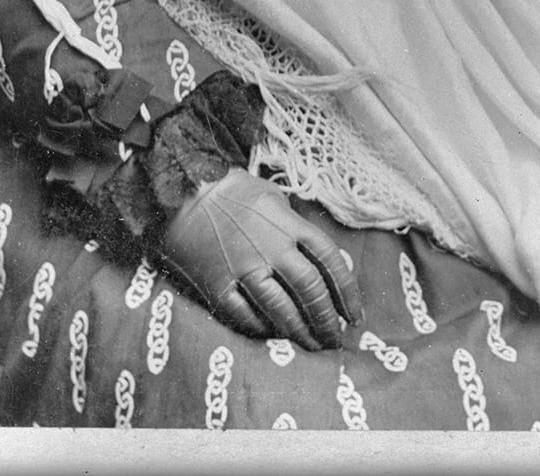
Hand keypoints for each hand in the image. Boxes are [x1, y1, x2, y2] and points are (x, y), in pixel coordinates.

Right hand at [160, 166, 361, 348]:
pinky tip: (274, 336)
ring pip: (280, 309)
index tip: (355, 316)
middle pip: (309, 289)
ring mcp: (242, 267)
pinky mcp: (216, 284)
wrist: (185, 191)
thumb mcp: (274, 197)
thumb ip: (297, 226)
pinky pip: (244, 316)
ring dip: (300, 332)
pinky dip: (262, 329)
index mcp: (288, 223)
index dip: (347, 291)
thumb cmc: (234, 192)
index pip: (329, 260)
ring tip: (313, 347)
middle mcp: (270, 247)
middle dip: (327, 319)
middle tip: (335, 340)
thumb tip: (323, 258)